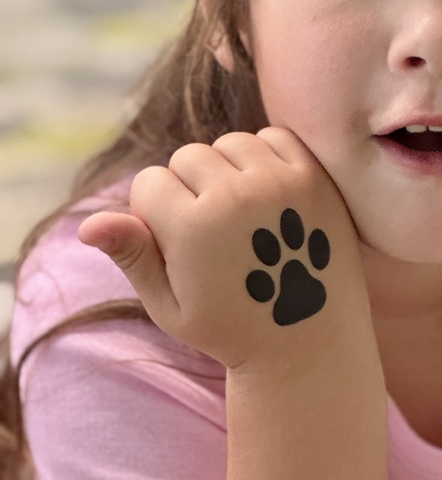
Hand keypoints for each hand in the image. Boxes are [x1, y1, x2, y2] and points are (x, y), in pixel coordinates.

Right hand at [78, 129, 369, 371]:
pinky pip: (274, 137)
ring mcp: (279, 184)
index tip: (176, 241)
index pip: (148, 182)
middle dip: (188, 187)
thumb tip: (89, 224)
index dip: (153, 212)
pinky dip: (264, 156)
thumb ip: (132, 255)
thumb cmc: (229, 329)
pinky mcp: (314, 178)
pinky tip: (266, 193)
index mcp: (193, 229)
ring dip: (226, 167)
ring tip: (238, 211)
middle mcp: (235, 197)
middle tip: (210, 230)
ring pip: (229, 143)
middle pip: (188, 156)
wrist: (308, 342)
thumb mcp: (169, 304)